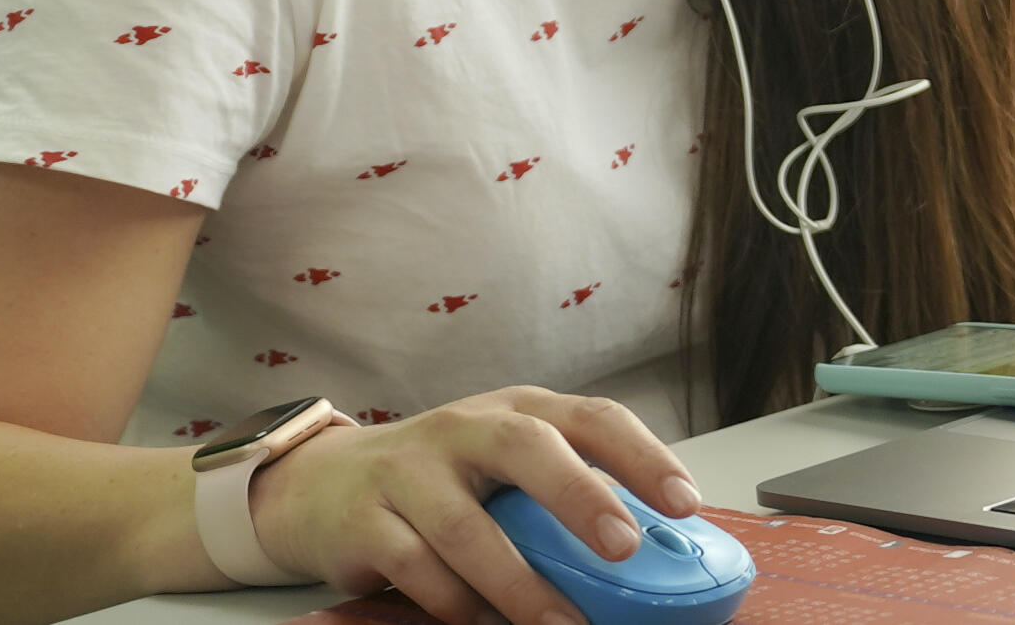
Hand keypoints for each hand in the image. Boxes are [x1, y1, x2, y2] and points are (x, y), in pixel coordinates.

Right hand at [246, 384, 701, 624]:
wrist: (327, 484)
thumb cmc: (444, 479)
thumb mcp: (504, 469)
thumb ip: (561, 494)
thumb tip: (649, 553)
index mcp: (518, 410)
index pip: (592, 416)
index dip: (642, 455)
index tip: (686, 501)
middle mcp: (467, 428)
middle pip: (527, 446)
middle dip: (579, 494)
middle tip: (625, 545)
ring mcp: (412, 470)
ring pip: (468, 525)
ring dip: (519, 583)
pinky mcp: (368, 520)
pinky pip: (417, 567)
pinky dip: (455, 604)